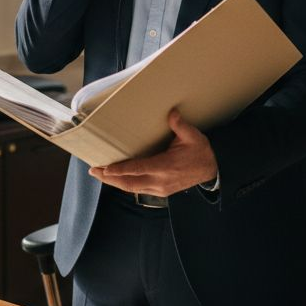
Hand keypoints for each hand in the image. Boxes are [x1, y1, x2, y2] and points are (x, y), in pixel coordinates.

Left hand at [89, 109, 216, 196]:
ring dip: (115, 182)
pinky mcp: (161, 191)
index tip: (105, 168)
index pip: (138, 170)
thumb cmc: (201, 152)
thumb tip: (171, 113)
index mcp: (166, 167)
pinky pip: (138, 189)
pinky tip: (117, 178)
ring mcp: (160, 189)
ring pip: (132, 188)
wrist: (212, 170)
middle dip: (110, 178)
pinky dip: (125, 184)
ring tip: (100, 175)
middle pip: (129, 183)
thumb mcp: (193, 137)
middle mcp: (160, 181)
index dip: (120, 170)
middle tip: (94, 171)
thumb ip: (180, 125)